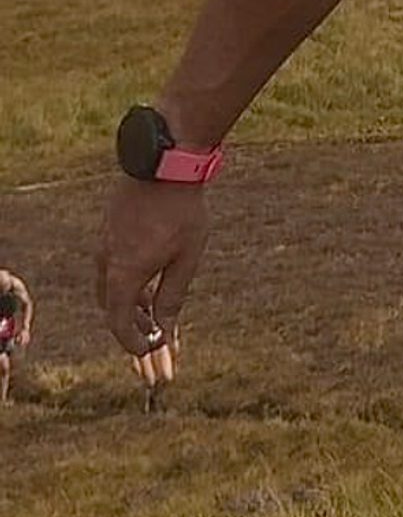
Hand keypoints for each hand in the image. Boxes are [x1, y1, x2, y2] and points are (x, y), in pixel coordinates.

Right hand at [96, 181, 209, 390]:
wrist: (166, 162)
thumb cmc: (182, 211)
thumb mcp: (184, 260)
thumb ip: (172, 298)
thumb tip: (164, 331)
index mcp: (123, 274)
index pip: (118, 324)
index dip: (134, 344)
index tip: (151, 354)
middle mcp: (106, 261)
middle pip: (112, 308)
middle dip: (132, 331)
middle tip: (154, 347)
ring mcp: (105, 242)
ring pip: (112, 287)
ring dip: (131, 306)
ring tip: (155, 320)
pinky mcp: (109, 228)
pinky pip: (114, 267)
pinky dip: (129, 284)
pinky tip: (150, 287)